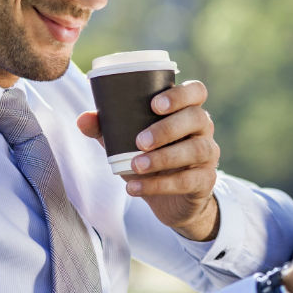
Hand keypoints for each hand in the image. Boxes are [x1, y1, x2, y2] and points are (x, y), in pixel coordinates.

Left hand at [76, 80, 220, 240]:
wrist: (171, 201)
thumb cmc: (151, 158)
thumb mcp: (127, 142)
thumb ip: (107, 129)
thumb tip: (83, 119)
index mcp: (187, 110)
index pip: (196, 92)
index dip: (180, 95)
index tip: (154, 105)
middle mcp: (203, 128)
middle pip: (197, 117)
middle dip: (167, 128)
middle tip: (139, 141)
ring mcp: (209, 154)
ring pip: (196, 149)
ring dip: (164, 158)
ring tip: (135, 165)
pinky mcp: (206, 181)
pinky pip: (189, 181)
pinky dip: (159, 185)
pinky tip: (135, 187)